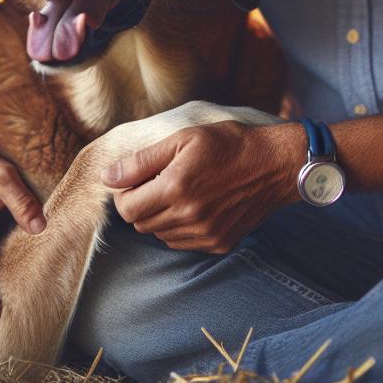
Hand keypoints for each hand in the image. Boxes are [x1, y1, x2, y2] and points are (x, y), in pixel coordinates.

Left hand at [103, 121, 303, 253]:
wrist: (275, 164)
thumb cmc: (229, 144)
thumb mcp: (183, 139)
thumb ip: (142, 160)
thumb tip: (108, 177)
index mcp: (176, 187)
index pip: (126, 207)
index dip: (125, 193)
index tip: (137, 178)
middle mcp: (188, 216)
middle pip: (140, 223)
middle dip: (141, 203)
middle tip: (159, 181)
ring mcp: (205, 234)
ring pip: (160, 234)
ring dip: (160, 215)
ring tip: (181, 191)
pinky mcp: (218, 244)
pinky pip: (182, 242)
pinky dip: (180, 227)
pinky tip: (196, 205)